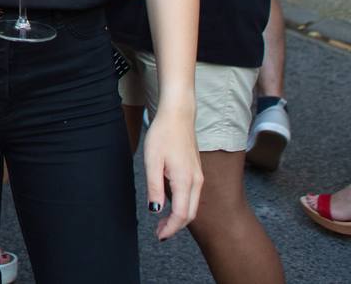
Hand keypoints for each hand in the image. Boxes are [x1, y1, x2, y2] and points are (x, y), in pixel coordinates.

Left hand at [143, 109, 202, 239]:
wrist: (178, 115)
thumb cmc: (163, 135)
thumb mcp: (152, 161)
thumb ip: (154, 187)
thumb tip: (156, 210)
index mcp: (185, 180)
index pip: (182, 215)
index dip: (171, 228)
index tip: (159, 236)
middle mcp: (196, 181)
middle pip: (190, 214)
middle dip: (176, 227)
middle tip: (159, 232)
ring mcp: (198, 176)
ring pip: (193, 205)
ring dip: (180, 217)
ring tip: (162, 222)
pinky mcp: (196, 172)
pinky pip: (192, 196)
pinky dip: (183, 206)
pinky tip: (169, 204)